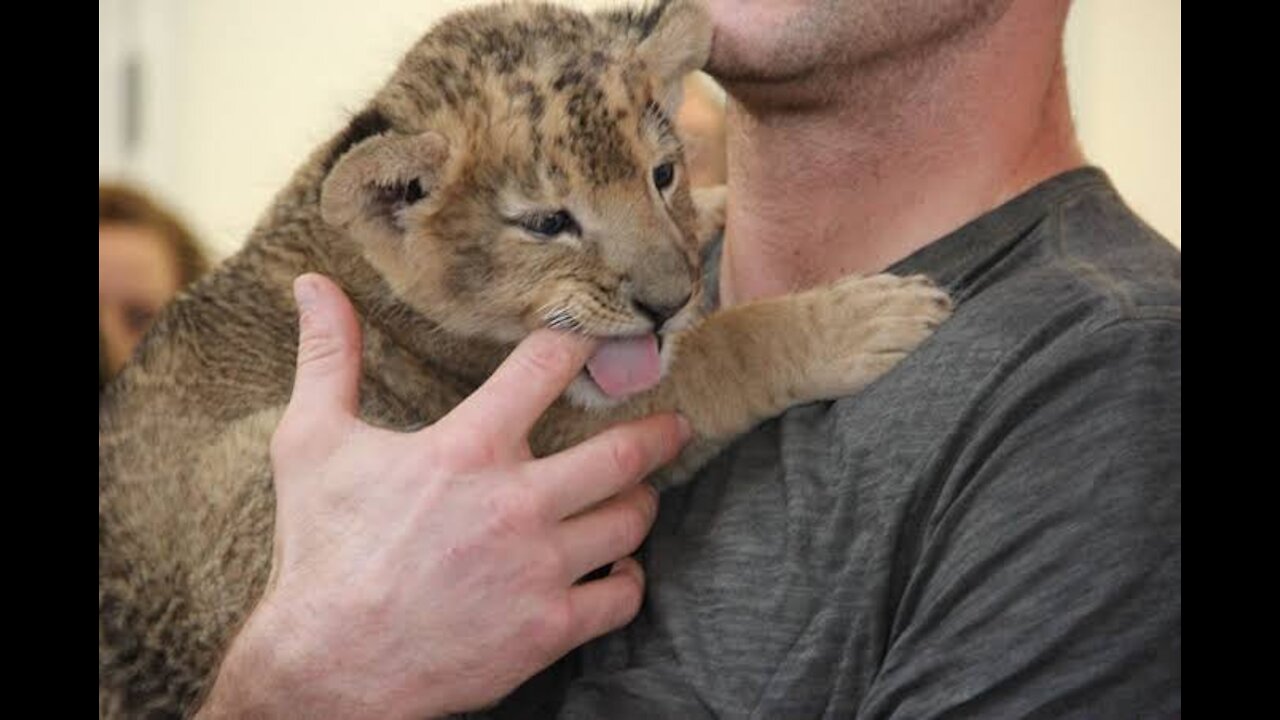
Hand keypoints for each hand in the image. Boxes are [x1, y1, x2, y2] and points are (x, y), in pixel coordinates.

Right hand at [198, 273, 689, 718]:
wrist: (327, 667)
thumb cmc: (320, 551)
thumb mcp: (312, 443)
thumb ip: (327, 359)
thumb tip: (311, 284)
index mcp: (469, 449)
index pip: (548, 366)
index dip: (585, 338)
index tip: (609, 332)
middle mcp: (518, 503)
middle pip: (622, 453)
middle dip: (658, 433)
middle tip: (675, 426)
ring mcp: (540, 568)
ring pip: (630, 522)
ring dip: (639, 505)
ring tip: (636, 498)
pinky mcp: (549, 627)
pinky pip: (623, 597)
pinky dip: (628, 580)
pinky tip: (616, 572)